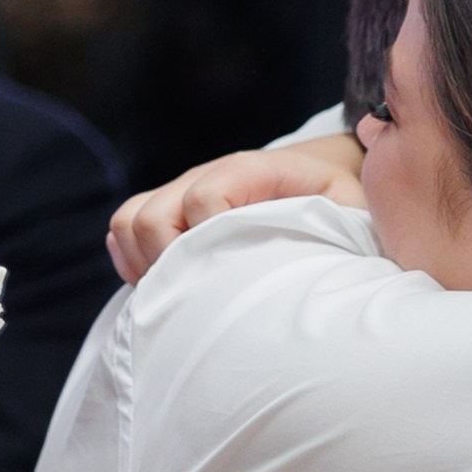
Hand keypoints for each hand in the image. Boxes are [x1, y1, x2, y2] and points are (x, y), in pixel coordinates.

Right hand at [108, 135, 364, 284]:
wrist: (326, 178)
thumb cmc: (340, 206)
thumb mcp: (349, 212)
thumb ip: (337, 224)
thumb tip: (320, 272)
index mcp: (255, 171)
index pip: (206, 200)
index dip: (209, 241)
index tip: (230, 279)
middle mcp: (208, 175)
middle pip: (152, 215)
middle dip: (168, 265)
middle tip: (197, 300)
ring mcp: (182, 190)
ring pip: (129, 221)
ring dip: (145, 265)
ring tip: (178, 297)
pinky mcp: (166, 207)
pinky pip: (121, 230)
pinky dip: (132, 261)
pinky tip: (165, 287)